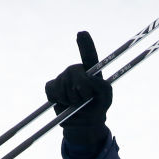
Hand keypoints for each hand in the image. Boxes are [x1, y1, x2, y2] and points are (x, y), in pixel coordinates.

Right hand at [44, 31, 111, 149]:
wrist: (82, 125)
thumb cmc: (97, 109)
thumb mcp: (106, 98)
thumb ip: (103, 86)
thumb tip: (87, 79)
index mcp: (91, 71)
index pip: (89, 55)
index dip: (85, 45)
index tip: (81, 33)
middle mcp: (76, 70)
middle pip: (75, 74)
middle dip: (81, 91)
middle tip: (84, 100)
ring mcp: (63, 77)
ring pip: (63, 84)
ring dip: (70, 99)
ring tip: (75, 104)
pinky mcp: (52, 86)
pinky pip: (52, 90)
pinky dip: (58, 99)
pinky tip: (63, 103)